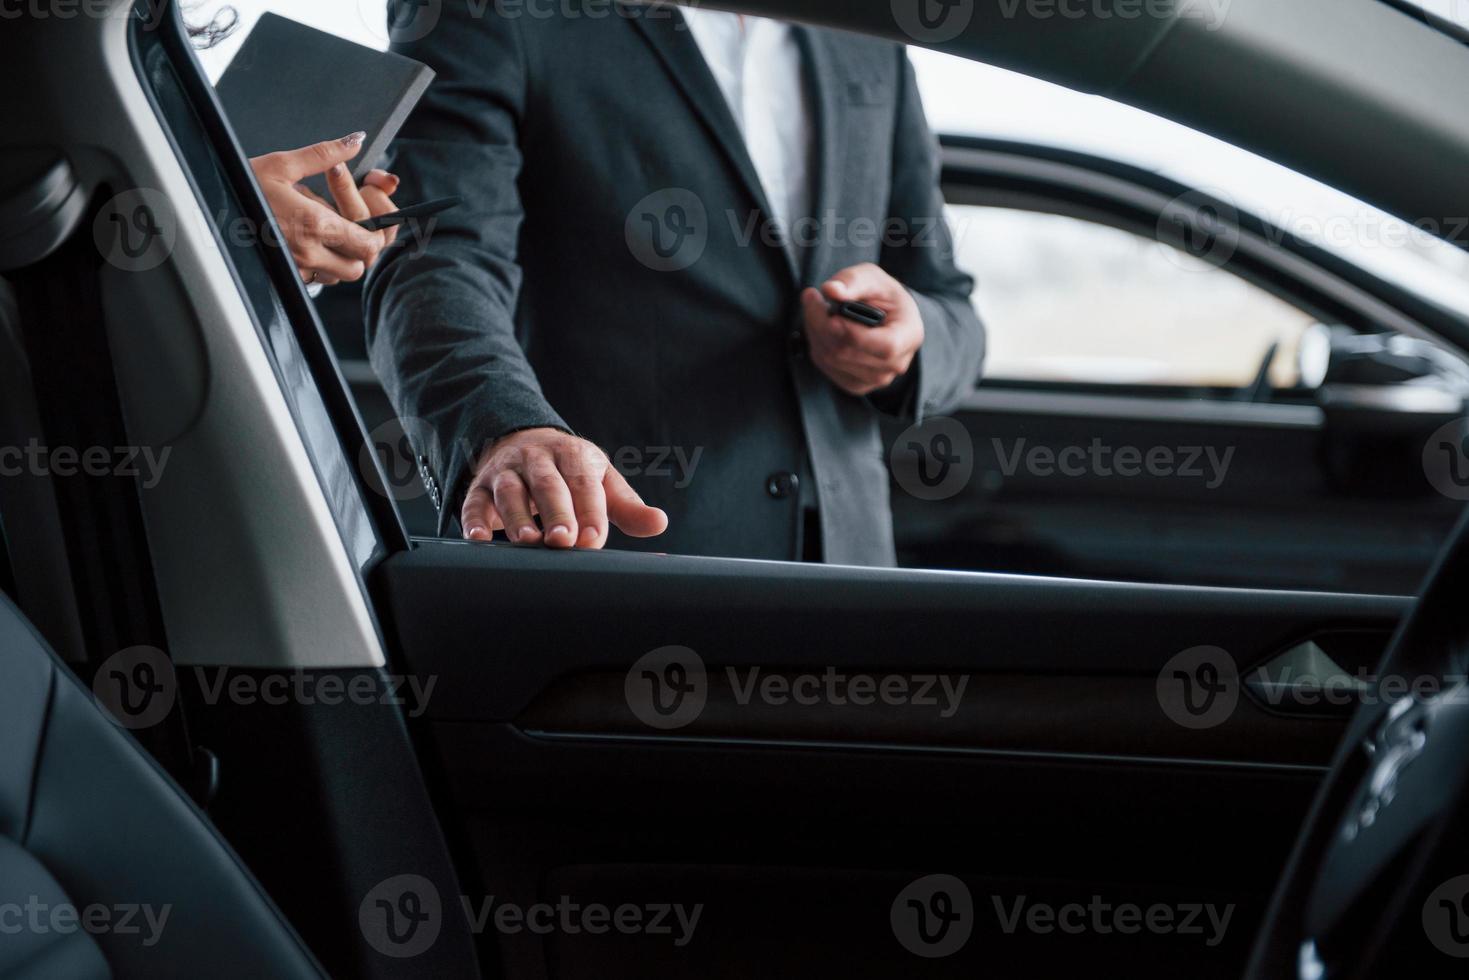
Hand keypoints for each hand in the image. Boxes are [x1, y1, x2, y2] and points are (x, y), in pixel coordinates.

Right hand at [249, 132, 399, 285]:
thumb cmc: (239, 183)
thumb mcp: (282, 164)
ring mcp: (294, 267)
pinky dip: (319, 266)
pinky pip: (315, 280)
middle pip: (358, 268)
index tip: (365, 221)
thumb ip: (324, 154)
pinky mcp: (282, 275)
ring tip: (324, 233)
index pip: (367, 245)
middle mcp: (307, 251)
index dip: (373, 235)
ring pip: (337, 278)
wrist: (201, 205)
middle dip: (359, 250)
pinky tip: (305, 242)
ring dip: (340, 259)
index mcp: (314, 223)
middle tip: (348, 227)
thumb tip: (355, 141)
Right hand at [461, 428, 668, 548]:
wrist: (521, 443)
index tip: (594, 538)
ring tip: (528, 541)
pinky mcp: (479, 488)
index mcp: (573, 455)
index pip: (582, 482)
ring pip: (510, 491)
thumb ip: (627, 506)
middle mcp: (537, 459)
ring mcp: (506, 472)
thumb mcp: (599, 481)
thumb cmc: (570, 473)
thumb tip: (659, 523)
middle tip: (564, 540)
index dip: (589, 510)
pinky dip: (473, 519)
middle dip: (556, 511)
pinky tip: (478, 539)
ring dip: (517, 516)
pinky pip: (473, 502)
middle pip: (547, 484)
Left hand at [801, 263, 923, 396]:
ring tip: (815, 308)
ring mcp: (876, 379)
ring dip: (815, 331)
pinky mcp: (856, 385)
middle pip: (848, 352)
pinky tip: (819, 327)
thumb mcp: (872, 277)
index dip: (854, 333)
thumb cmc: (881, 295)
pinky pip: (826, 366)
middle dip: (822, 323)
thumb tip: (831, 290)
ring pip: (832, 359)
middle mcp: (896, 364)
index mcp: (909, 336)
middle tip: (811, 297)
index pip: (885, 346)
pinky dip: (816, 344)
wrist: (884, 315)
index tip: (831, 315)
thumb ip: (853, 281)